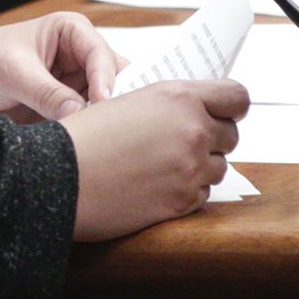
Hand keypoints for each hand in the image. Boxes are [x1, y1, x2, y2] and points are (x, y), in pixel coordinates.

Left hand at [0, 12, 122, 128]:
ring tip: (99, 138)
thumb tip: (80, 115)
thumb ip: (47, 93)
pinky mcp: (60, 114)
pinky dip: (84, 136)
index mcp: (70, 33)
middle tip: (113, 124)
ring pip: (100, 107)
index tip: (101, 101)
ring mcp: (70, 88)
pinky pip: (82, 127)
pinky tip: (83, 147)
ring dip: (99, 122)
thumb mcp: (13, 71)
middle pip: (111, 81)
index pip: (101, 54)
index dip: (105, 78)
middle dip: (113, 101)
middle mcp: (76, 60)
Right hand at [61, 79, 248, 238]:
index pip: (237, 97)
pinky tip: (156, 185)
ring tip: (164, 165)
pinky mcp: (183, 202)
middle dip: (213, 138)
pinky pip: (202, 194)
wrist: (61, 175)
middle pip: (231, 135)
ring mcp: (190, 168)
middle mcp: (192, 130)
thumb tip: (194, 111)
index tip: (224, 112)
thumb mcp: (129, 100)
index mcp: (179, 96)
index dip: (232, 106)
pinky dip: (186, 191)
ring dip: (200, 167)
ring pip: (219, 168)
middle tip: (184, 142)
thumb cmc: (85, 135)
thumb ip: (169, 103)